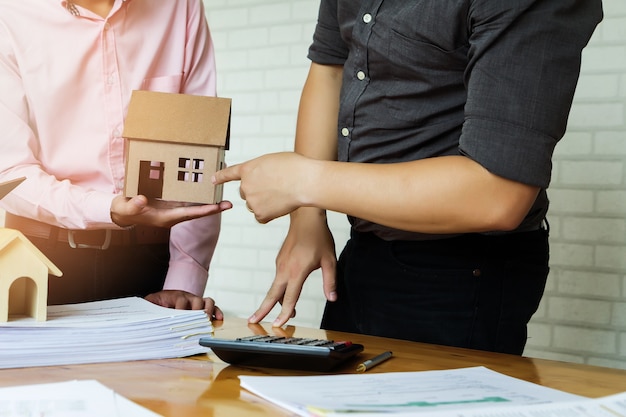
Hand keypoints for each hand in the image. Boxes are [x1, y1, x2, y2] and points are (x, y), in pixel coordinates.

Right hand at [111, 194, 231, 227]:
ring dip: (207, 201)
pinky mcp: (170, 203)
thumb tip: (143, 200)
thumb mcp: (126, 208)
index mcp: (165, 218)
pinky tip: (205, 187)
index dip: (204, 211)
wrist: (122, 212)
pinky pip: (187, 200)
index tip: (217, 207)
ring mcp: (172, 209)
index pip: (189, 215)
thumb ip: (134, 205)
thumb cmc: (124, 211)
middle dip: (212, 208)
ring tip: (221, 193)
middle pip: (196, 212)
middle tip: (229, 203)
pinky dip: (197, 194)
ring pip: (194, 206)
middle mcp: (172, 215)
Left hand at [145, 290, 223, 319]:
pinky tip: (219, 319)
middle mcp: (188, 297)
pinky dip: (217, 312)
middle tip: (198, 322)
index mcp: (175, 296)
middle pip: (197, 301)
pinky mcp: (202, 307)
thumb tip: (147, 317)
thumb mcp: (150, 304)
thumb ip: (150, 308)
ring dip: (209, 310)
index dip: (181, 310)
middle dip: (198, 312)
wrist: (161, 299)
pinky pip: (213, 307)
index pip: (181, 301)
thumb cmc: (156, 304)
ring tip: (209, 321)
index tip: (180, 318)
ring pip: (207, 301)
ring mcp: (196, 301)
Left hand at [211, 152, 313, 222]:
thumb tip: (261, 180)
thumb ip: (260, 170)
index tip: (213, 180)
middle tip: (274, 188)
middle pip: (245, 192)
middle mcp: (245, 186)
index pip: (229, 174)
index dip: (220, 177)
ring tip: (281, 195)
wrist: (304, 181)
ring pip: (254, 205)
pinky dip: (269, 214)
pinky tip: (280, 206)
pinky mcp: (260, 214)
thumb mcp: (271, 160)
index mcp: (248, 169)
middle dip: (256, 191)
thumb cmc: (294, 168)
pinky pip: (261, 217)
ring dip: (264, 202)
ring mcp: (251, 201)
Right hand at [248, 208, 336, 326]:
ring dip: (275, 301)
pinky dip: (279, 290)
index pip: (289, 297)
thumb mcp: (330, 260)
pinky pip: (278, 279)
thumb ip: (330, 281)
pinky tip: (288, 293)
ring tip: (283, 314)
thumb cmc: (319, 237)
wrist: (306, 217)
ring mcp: (280, 264)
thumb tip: (332, 298)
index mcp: (297, 271)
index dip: (284, 313)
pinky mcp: (279, 260)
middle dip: (262, 310)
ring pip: (274, 288)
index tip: (278, 324)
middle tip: (252, 322)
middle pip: (271, 295)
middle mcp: (285, 269)